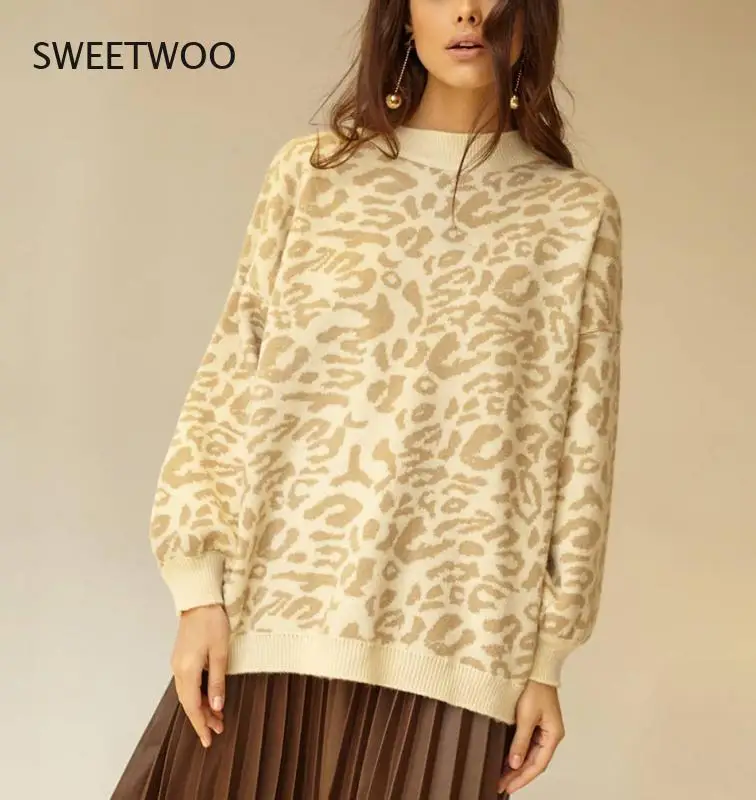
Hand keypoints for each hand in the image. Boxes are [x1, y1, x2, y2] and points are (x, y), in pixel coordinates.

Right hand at [170, 603, 229, 747]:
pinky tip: (209, 697)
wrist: (200, 600)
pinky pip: (187, 683)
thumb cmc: (213, 623)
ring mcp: (177, 663)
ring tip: (218, 716)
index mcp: (187, 670)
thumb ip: (217, 681)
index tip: (208, 740)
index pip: (193, 705)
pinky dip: (198, 694)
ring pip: (187, 693)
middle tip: (218, 729)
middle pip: (188, 702)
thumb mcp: (220, 652)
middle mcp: (178, 670)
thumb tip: (217, 707)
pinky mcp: (181, 657)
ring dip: (201, 706)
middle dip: (202, 718)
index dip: (201, 724)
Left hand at [498, 680, 564, 794]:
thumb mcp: (526, 716)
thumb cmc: (534, 687)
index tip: (508, 787)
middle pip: (535, 762)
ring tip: (502, 777)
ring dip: (517, 766)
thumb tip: (514, 763)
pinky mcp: (536, 722)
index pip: (538, 765)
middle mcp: (550, 734)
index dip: (523, 778)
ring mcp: (544, 729)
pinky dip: (518, 753)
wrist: (536, 666)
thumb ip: (521, 741)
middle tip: (501, 785)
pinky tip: (508, 759)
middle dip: (518, 775)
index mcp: (553, 735)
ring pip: (531, 754)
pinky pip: (528, 744)